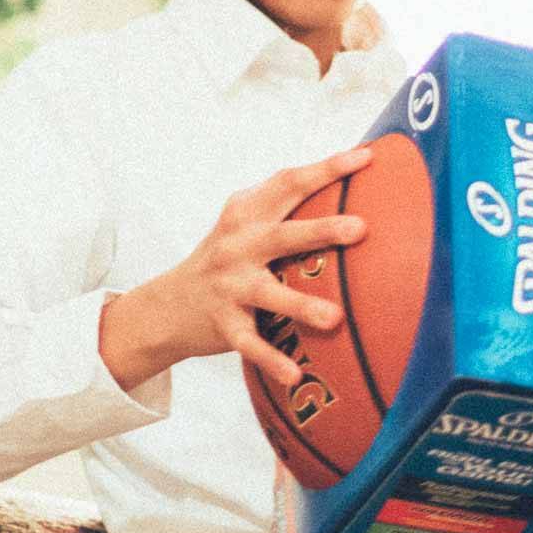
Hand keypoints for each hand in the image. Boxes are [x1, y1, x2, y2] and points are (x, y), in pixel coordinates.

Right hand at [100, 146, 372, 391]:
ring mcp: (229, 286)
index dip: (326, 169)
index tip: (365, 157)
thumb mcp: (244, 224)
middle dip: (320, 230)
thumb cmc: (226, 258)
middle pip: (282, 234)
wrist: (167, 306)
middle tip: (360, 228)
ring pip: (268, 293)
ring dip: (301, 305)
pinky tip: (294, 375)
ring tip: (335, 318)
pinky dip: (271, 360)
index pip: (288, 183)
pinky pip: (251, 344)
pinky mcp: (224, 325)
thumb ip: (284, 204)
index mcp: (246, 214)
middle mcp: (236, 245)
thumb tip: (350, 181)